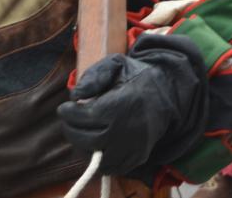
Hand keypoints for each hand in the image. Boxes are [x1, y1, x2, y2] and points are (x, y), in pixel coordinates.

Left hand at [58, 34, 206, 175]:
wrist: (166, 93)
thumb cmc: (136, 77)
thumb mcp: (116, 65)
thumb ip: (94, 76)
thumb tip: (75, 95)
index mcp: (121, 105)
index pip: (86, 117)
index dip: (69, 113)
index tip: (64, 108)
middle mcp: (127, 130)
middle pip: (88, 140)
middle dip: (72, 130)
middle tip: (69, 120)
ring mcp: (133, 147)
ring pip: (97, 157)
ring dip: (83, 145)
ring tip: (81, 130)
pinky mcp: (137, 158)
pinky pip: (111, 166)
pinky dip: (99, 157)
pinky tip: (96, 141)